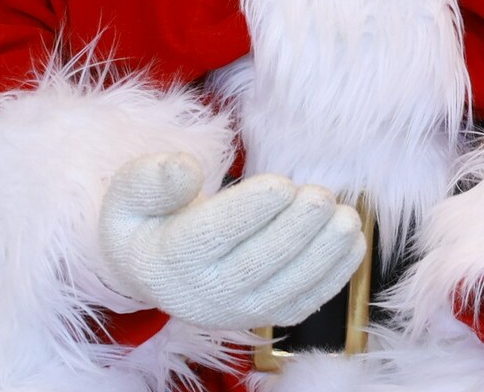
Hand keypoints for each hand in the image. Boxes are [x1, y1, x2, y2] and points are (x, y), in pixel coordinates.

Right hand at [93, 153, 364, 330]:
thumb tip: (185, 167)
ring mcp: (237, 311)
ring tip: (347, 217)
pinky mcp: (263, 316)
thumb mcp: (130, 192)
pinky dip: (333, 277)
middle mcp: (204, 294)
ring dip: (323, 254)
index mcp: (170, 259)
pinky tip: (352, 242)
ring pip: (286, 289)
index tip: (283, 184)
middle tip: (322, 196)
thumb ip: (151, 179)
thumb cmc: (147, 219)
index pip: (213, 237)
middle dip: (296, 230)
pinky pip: (303, 304)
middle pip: (256, 265)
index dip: (250, 211)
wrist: (152, 269)